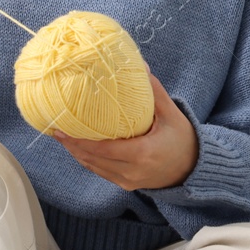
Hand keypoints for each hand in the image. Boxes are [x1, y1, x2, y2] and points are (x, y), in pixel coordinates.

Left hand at [52, 72, 198, 190]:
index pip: (102, 149)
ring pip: (93, 167)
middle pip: (92, 160)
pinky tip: (77, 147)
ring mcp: (128, 181)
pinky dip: (87, 159)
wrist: (194, 169)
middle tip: (55, 128)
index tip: (61, 129)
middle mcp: (132, 171)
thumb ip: (154, 91)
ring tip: (61, 136)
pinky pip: (101, 172)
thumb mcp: (171, 113)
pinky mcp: (126, 184)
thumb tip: (139, 66)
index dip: (79, 141)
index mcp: (142, 154)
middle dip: (71, 145)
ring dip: (76, 153)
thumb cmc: (184, 140)